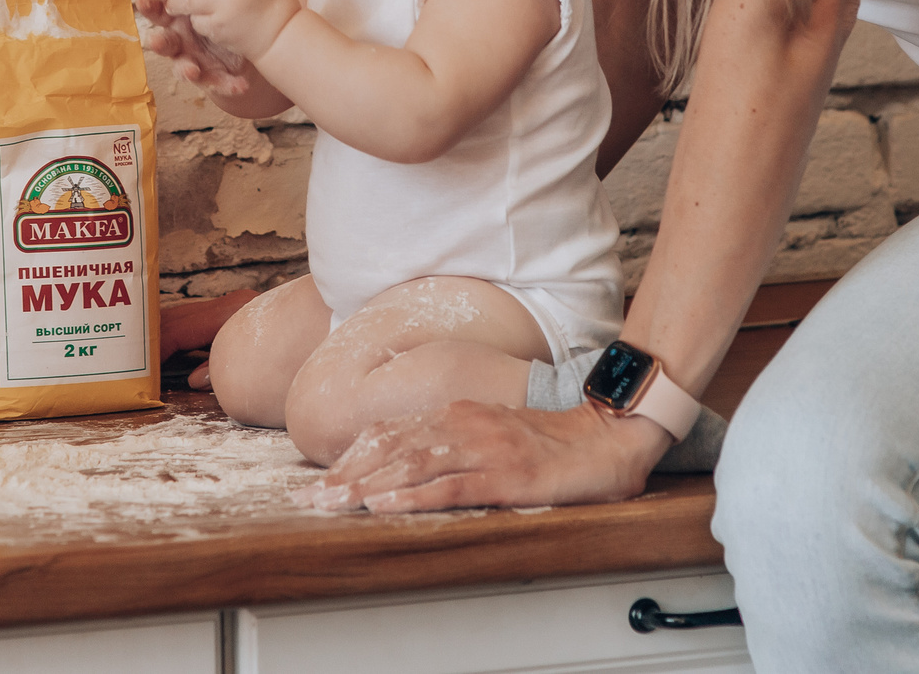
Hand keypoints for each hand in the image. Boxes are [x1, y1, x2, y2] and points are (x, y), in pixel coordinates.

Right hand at [133, 0, 255, 101]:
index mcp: (178, 17)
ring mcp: (194, 60)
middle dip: (158, 42)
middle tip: (158, 41)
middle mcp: (181, 40)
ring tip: (192, 70)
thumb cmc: (227, 10)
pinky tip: (240, 85)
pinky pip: (217, 82)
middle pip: (164, 41)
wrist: (252, 37)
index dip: (148, 7)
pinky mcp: (212, 77)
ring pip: (182, 67)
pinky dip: (227, 85)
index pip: (159, 11)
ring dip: (184, 69)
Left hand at [294, 399, 670, 513]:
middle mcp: (464, 424)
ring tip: (335, 502)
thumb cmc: (552, 441)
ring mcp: (484, 449)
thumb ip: (452, 440)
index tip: (320, 479)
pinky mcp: (506, 476)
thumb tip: (407, 459)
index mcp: (458, 413)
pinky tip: (386, 506)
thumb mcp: (492, 432)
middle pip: (392, 449)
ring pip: (413, 466)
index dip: (352, 456)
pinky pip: (451, 486)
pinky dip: (414, 497)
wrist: (607, 436)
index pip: (392, 433)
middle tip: (311, 498)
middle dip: (347, 475)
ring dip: (369, 486)